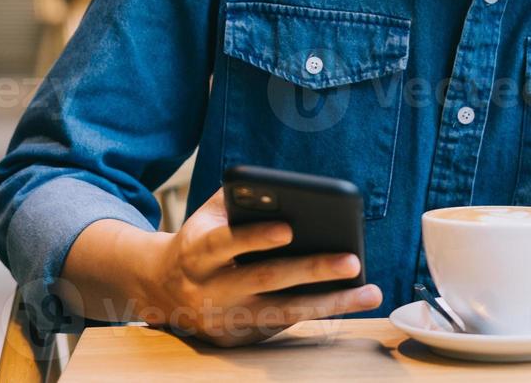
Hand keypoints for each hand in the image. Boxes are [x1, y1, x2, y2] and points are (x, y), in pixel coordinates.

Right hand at [126, 188, 381, 346]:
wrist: (161, 288)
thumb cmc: (199, 240)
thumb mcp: (206, 215)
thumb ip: (238, 201)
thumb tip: (283, 191)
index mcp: (197, 251)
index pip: (225, 243)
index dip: (255, 237)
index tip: (289, 229)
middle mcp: (209, 289)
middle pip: (265, 280)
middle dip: (312, 271)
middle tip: (352, 260)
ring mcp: (224, 319)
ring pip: (282, 313)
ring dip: (329, 303)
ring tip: (369, 292)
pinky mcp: (237, 340)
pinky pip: (283, 326)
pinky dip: (317, 314)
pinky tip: (349, 302)